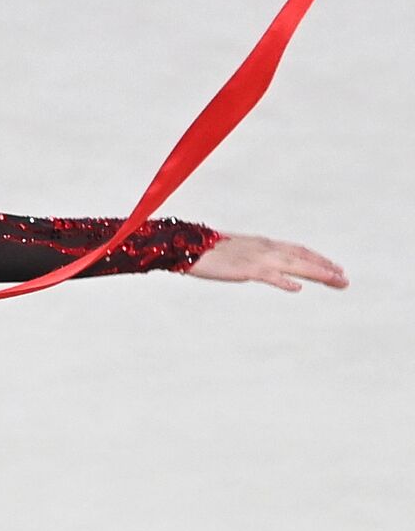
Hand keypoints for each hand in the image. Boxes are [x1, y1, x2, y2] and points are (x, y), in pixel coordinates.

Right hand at [189, 234, 347, 291]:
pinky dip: (283, 280)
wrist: (185, 245)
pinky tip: (296, 287)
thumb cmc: (206, 251)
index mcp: (263, 244)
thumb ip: (253, 260)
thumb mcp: (236, 254)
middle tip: (345, 279)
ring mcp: (256, 258)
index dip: (318, 258)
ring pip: (294, 264)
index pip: (298, 250)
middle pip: (302, 257)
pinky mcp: (243, 269)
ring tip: (336, 281)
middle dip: (325, 268)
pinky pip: (268, 275)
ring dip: (317, 272)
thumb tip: (263, 269)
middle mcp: (265, 248)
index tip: (335, 267)